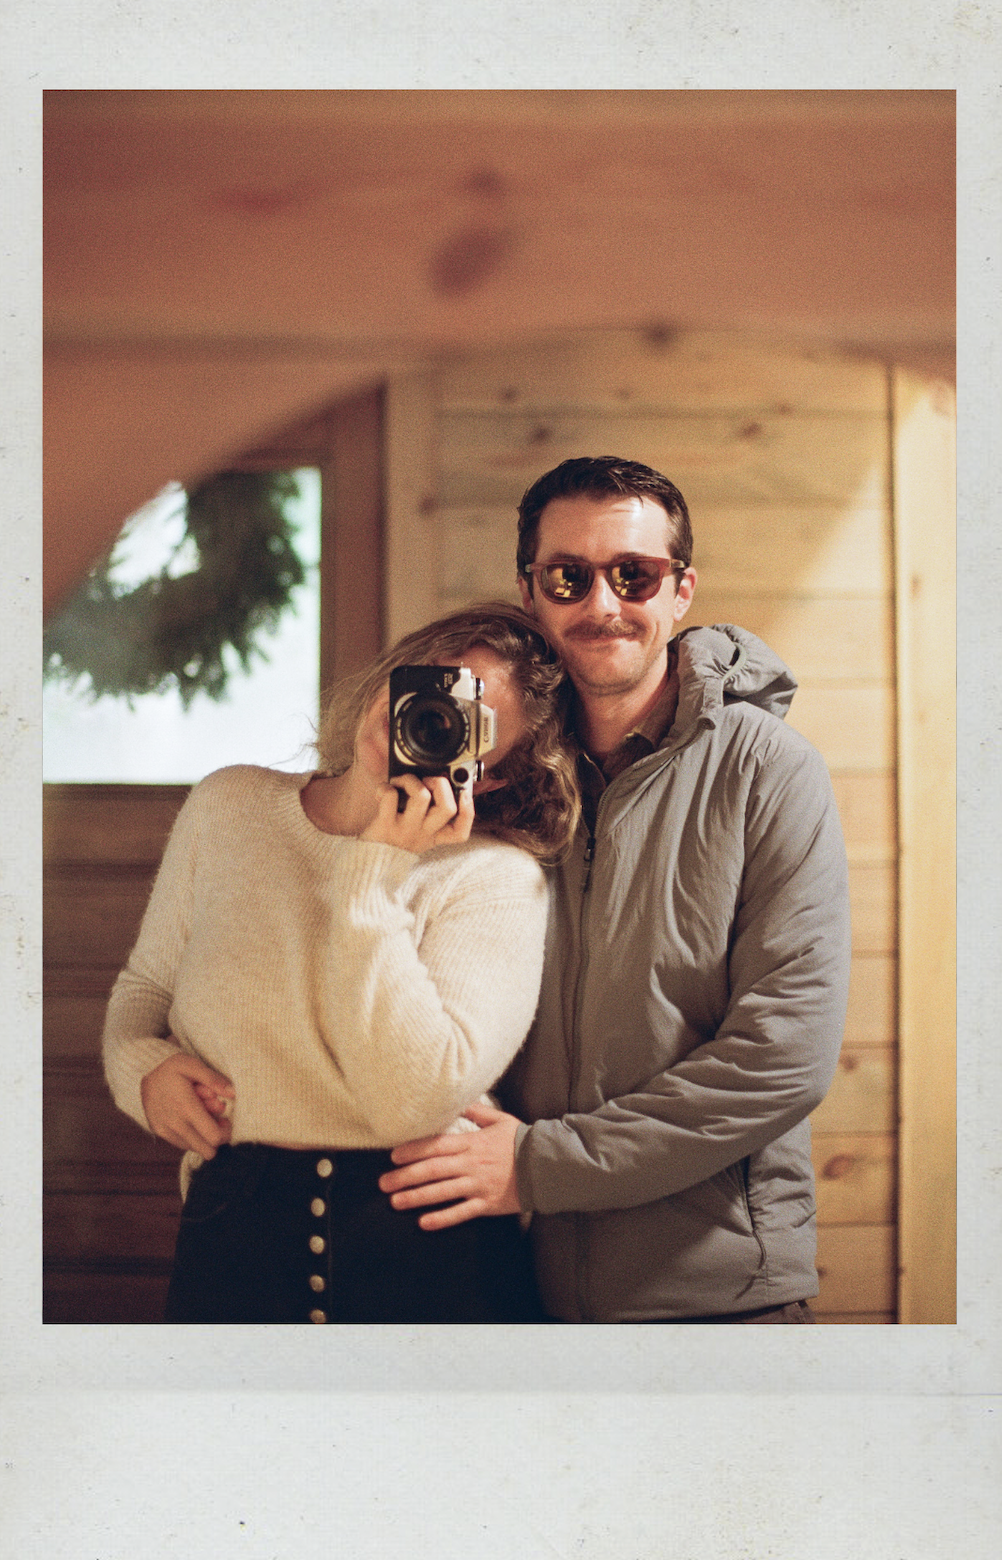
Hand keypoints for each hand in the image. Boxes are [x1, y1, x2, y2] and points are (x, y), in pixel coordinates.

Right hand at [140, 1050, 234, 1157]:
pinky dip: (190, 1135)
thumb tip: (233, 1093)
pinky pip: (181, 1144)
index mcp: (186, 1108)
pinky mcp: (159, 1132)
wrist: (142, 1070)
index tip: (225, 1121)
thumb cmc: (171, 1066)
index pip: (214, 1138)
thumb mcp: (193, 1065)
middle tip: (216, 1120)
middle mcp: (175, 1124)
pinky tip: (188, 1117)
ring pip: (194, 1148)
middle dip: (216, 1138)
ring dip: (202, 1136)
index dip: (225, 1133)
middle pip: (206, 1150)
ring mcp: (165, 1130)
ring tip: (199, 1114)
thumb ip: (214, 1080)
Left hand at [361, 772, 474, 853]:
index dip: (468, 811)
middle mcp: (423, 834)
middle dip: (441, 784)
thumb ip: (427, 814)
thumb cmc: (392, 841)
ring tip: (401, 782)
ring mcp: (406, 829)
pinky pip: (390, 796)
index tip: (465, 794)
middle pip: (448, 807)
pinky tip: (383, 791)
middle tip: (427, 781)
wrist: (367, 863)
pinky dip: (386, 787)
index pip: (461, 831)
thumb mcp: (416, 834)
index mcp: (434, 836)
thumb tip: (434, 781)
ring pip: (422, 796)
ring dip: (411, 780)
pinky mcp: (386, 824)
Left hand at [378, 1101, 522, 1228]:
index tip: (393, 1156)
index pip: (436, 1146)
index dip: (413, 1150)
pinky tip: (424, 1223)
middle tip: (384, 1183)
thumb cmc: (522, 1141)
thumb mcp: (500, 1119)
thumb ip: (477, 1111)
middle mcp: (471, 1164)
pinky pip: (461, 1212)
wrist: (547, 1165)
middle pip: (432, 1170)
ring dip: (417, 1197)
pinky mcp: (487, 1204)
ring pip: (442, 1192)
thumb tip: (458, 1100)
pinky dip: (443, 1218)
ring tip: (396, 1201)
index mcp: (472, 1143)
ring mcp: (478, 1185)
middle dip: (405, 1176)